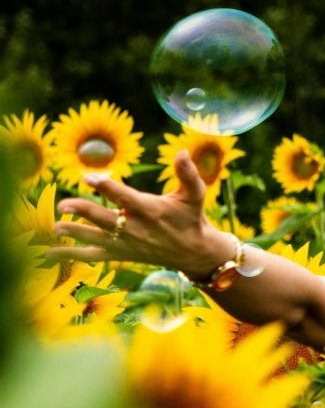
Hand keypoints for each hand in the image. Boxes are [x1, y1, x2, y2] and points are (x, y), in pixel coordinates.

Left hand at [48, 150, 235, 277]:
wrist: (193, 253)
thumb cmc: (192, 218)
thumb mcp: (195, 195)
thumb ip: (188, 174)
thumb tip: (183, 152)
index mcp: (151, 211)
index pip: (125, 197)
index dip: (107, 187)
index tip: (89, 177)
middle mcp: (136, 229)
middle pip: (105, 219)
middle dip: (83, 212)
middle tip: (63, 205)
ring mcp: (126, 244)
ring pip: (95, 238)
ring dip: (74, 232)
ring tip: (55, 226)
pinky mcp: (120, 253)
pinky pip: (91, 255)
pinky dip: (69, 255)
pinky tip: (46, 253)